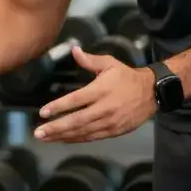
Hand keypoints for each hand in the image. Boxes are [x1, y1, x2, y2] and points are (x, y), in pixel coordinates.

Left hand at [34, 47, 156, 142]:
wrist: (152, 93)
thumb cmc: (126, 77)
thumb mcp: (110, 63)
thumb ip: (90, 60)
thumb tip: (74, 50)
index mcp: (101, 90)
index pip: (76, 100)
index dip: (59, 107)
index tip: (43, 112)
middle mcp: (105, 108)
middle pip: (77, 120)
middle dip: (56, 127)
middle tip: (38, 132)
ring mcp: (109, 122)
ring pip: (82, 132)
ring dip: (62, 136)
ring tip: (44, 138)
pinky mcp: (114, 131)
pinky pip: (91, 137)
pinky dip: (76, 139)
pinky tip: (62, 140)